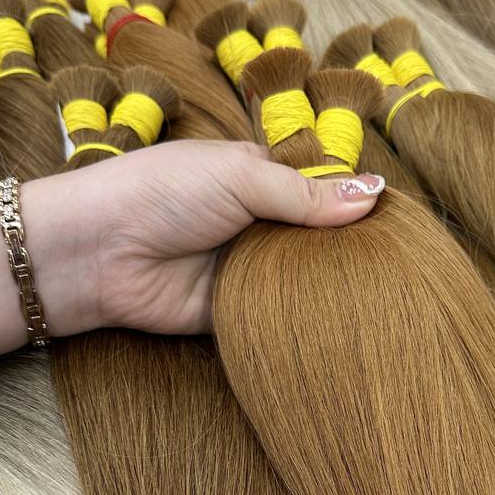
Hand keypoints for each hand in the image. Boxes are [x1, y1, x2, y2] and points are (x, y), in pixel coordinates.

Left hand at [74, 140, 384, 333]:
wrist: (97, 252)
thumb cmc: (162, 192)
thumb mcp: (239, 176)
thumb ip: (305, 193)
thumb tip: (374, 195)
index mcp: (258, 176)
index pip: (320, 187)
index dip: (354, 200)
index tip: (395, 219)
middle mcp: (256, 220)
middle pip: (316, 234)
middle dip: (346, 246)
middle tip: (397, 262)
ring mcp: (246, 265)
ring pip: (302, 274)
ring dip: (329, 281)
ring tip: (384, 290)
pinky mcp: (236, 309)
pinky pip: (280, 311)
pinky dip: (304, 313)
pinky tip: (347, 318)